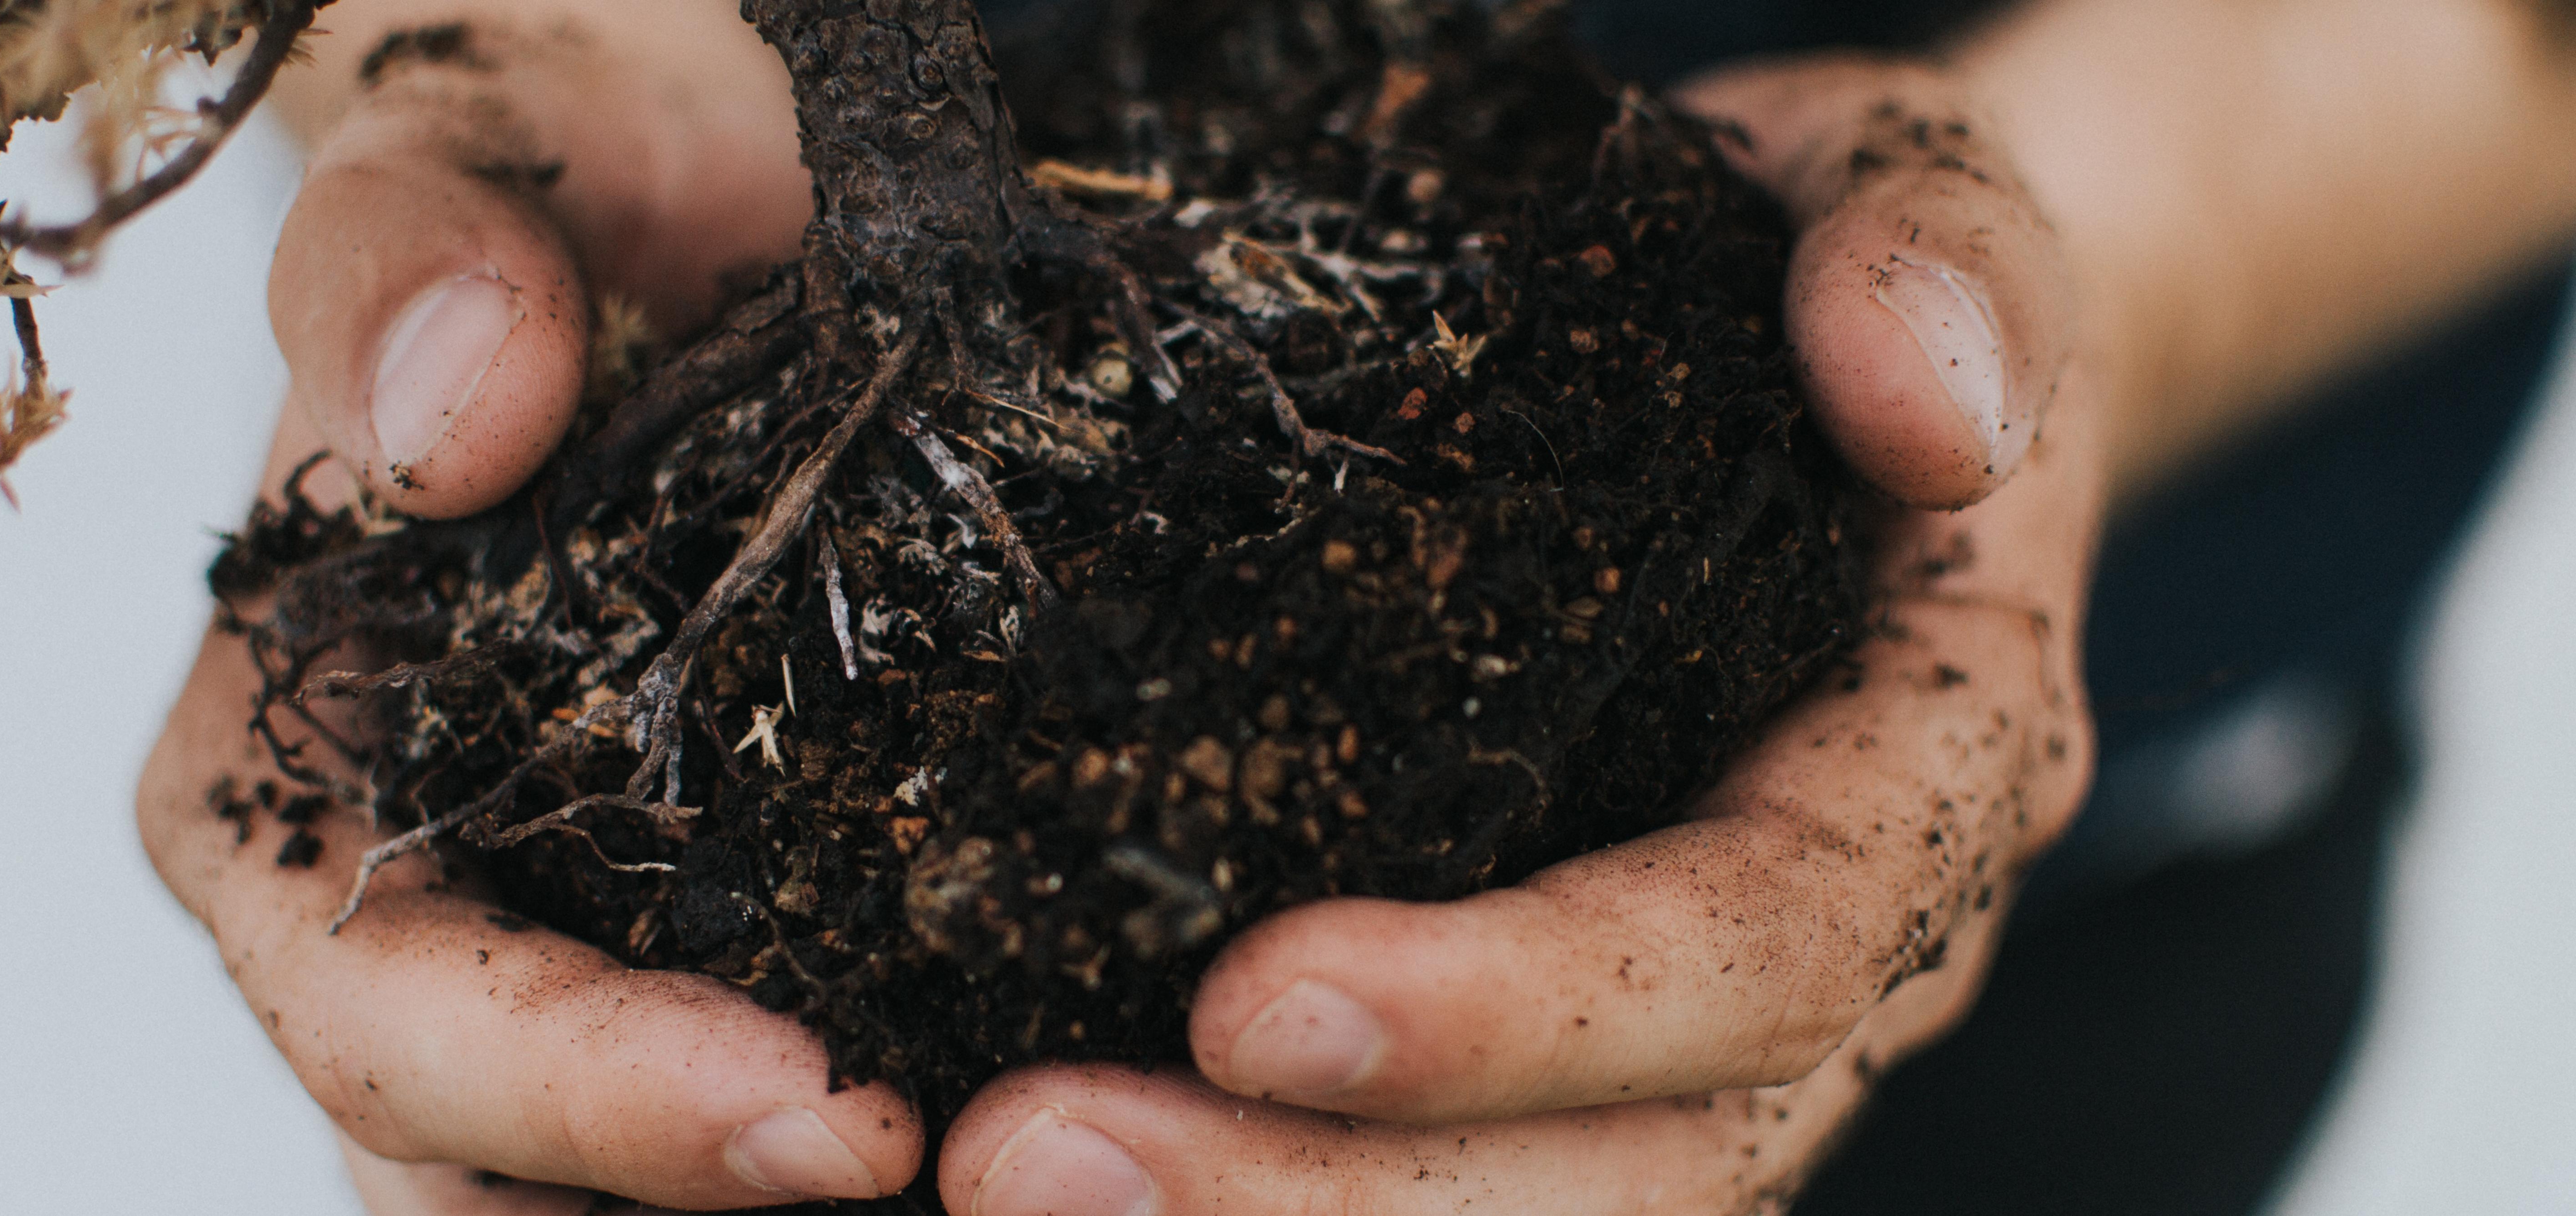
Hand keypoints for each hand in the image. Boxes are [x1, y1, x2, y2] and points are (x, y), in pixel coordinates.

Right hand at [136, 4, 925, 1209]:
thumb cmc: (559, 179)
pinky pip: (807, 1057)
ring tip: (1028, 1162)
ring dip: (796, 1192)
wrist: (695, 197)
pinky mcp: (754, 902)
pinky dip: (911, 1096)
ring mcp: (587, 924)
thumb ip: (412, 258)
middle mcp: (425, 894)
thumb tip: (450, 426)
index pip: (394, 1016)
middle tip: (944, 1165)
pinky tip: (1053, 1080)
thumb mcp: (474, 152)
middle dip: (703, 1198)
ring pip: (638, 1177)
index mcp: (294, 774)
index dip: (581, 1097)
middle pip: (500, 1170)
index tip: (816, 1110)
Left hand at [920, 55, 2104, 1215]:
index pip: (1759, 949)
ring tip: (1012, 1176)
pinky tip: (1086, 1145)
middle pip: (1632, 1164)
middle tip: (1034, 1159)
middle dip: (1332, 1197)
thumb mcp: (1912, 192)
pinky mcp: (1575, 1007)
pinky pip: (1457, 1153)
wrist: (1840, 338)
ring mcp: (1708, 1007)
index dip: (1526, 1009)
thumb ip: (1936, 262)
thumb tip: (1917, 414)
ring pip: (1538, 1207)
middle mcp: (1845, 942)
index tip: (1252, 1000)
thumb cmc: (1835, 272)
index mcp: (1932, 767)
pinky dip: (1274, 1174)